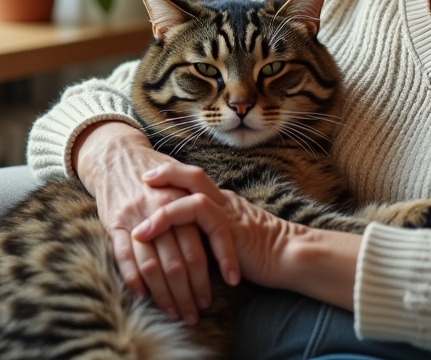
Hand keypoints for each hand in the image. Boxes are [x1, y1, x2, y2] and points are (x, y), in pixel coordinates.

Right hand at [73, 122, 212, 323]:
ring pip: (153, 266)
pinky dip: (135, 281)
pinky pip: (125, 259)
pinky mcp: (114, 224)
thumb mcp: (183, 181)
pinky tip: (145, 298)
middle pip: (180, 260)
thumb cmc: (155, 171)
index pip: (207, 237)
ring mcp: (135, 218)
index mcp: (183, 198)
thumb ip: (202, 205)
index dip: (223, 261)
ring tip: (177, 313)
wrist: (115, 154)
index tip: (233, 281)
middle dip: (191, 290)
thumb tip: (228, 231)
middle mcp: (160, 209)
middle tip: (199, 311)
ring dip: (165, 295)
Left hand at [131, 163, 301, 290]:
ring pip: (193, 198)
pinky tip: (163, 245)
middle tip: (141, 180)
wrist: (289, 256)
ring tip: (140, 232)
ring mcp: (230, 212)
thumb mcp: (224, 240)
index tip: (146, 178)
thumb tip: (176, 244)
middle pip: (192, 176)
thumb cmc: (258, 254)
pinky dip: (184, 231)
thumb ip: (204, 235)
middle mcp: (223, 201)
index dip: (170, 175)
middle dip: (165, 175)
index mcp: (220, 201)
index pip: (192, 180)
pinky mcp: (234, 228)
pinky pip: (205, 221)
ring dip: (163, 214)